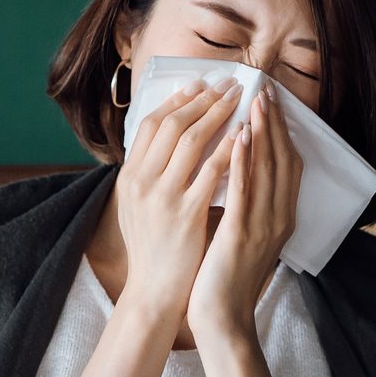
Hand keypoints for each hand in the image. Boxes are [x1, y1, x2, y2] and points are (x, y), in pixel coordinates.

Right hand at [115, 77, 243, 325]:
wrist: (153, 293)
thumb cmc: (152, 250)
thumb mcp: (138, 207)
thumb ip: (149, 175)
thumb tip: (167, 143)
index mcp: (129, 177)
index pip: (150, 123)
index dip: (176, 100)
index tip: (199, 85)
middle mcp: (141, 182)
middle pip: (171, 124)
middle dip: (202, 99)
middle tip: (228, 83)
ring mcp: (162, 197)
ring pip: (191, 140)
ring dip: (218, 114)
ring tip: (240, 99)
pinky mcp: (185, 214)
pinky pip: (211, 171)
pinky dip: (230, 149)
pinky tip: (246, 135)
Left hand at [188, 80, 300, 344]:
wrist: (223, 319)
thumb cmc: (226, 277)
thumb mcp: (243, 234)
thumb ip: (247, 205)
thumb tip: (236, 171)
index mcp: (281, 217)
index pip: (288, 165)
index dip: (282, 132)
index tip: (272, 102)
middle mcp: (279, 218)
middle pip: (283, 160)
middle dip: (275, 123)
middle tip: (267, 89)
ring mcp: (263, 226)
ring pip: (268, 169)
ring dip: (263, 132)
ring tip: (256, 100)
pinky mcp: (242, 235)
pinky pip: (245, 190)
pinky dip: (244, 160)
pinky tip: (239, 136)